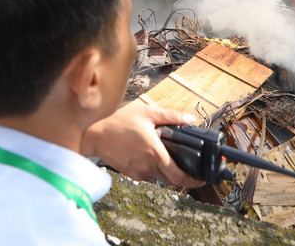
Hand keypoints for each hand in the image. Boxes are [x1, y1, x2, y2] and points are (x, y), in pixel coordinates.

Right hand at [82, 104, 204, 187]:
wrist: (94, 135)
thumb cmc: (118, 123)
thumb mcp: (147, 113)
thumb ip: (171, 116)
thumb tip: (189, 119)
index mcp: (154, 152)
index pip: (178, 176)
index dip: (193, 181)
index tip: (201, 180)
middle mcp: (147, 166)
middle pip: (171, 179)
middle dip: (182, 175)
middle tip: (189, 167)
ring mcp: (138, 172)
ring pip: (160, 176)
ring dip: (166, 169)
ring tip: (165, 154)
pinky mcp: (131, 174)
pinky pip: (148, 174)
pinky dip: (153, 167)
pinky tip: (149, 154)